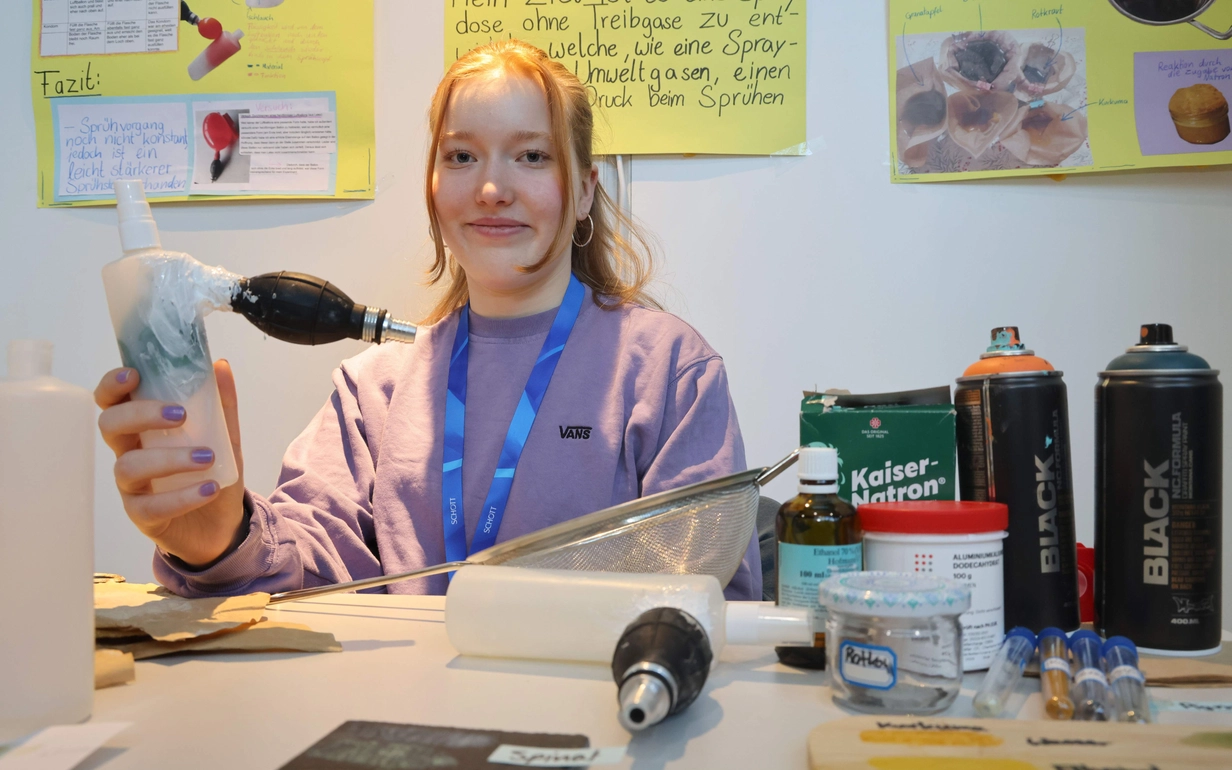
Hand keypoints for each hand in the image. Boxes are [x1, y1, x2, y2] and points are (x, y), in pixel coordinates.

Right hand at [95, 360, 246, 567]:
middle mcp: (130, 453)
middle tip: (181, 415)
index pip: (112, 401)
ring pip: (129, 466)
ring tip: (208, 457)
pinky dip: (183, 496)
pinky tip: (210, 488)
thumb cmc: (211, 472)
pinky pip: (152, 506)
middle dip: (141, 415)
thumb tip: (221, 364)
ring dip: (170, 458)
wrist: (222, 525)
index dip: (113, 385)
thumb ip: (222, 405)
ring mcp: (132, 487)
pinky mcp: (143, 516)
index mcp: (142, 428)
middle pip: (111, 426)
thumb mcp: (224, 436)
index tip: (134, 374)